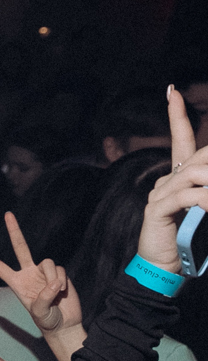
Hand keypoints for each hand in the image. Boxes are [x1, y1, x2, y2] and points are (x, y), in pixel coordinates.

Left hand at [0, 213, 80, 332]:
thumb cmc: (47, 320)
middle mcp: (28, 273)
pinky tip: (63, 292)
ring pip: (47, 263)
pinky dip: (62, 281)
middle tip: (7, 214)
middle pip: (20, 247)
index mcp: (16, 282)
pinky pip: (59, 270)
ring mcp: (43, 272)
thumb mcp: (39, 312)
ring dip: (53, 278)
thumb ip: (44, 297)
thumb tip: (54, 282)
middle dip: (14, 230)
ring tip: (56, 294)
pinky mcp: (58, 273)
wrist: (64, 323)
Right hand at [137, 86, 207, 270]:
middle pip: (197, 156)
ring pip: (194, 173)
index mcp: (176, 179)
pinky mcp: (156, 210)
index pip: (179, 139)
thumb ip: (207, 193)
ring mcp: (159, 195)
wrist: (164, 268)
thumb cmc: (188, 240)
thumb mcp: (204, 211)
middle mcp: (165, 182)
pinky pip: (186, 196)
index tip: (173, 92)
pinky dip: (205, 200)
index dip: (176, 116)